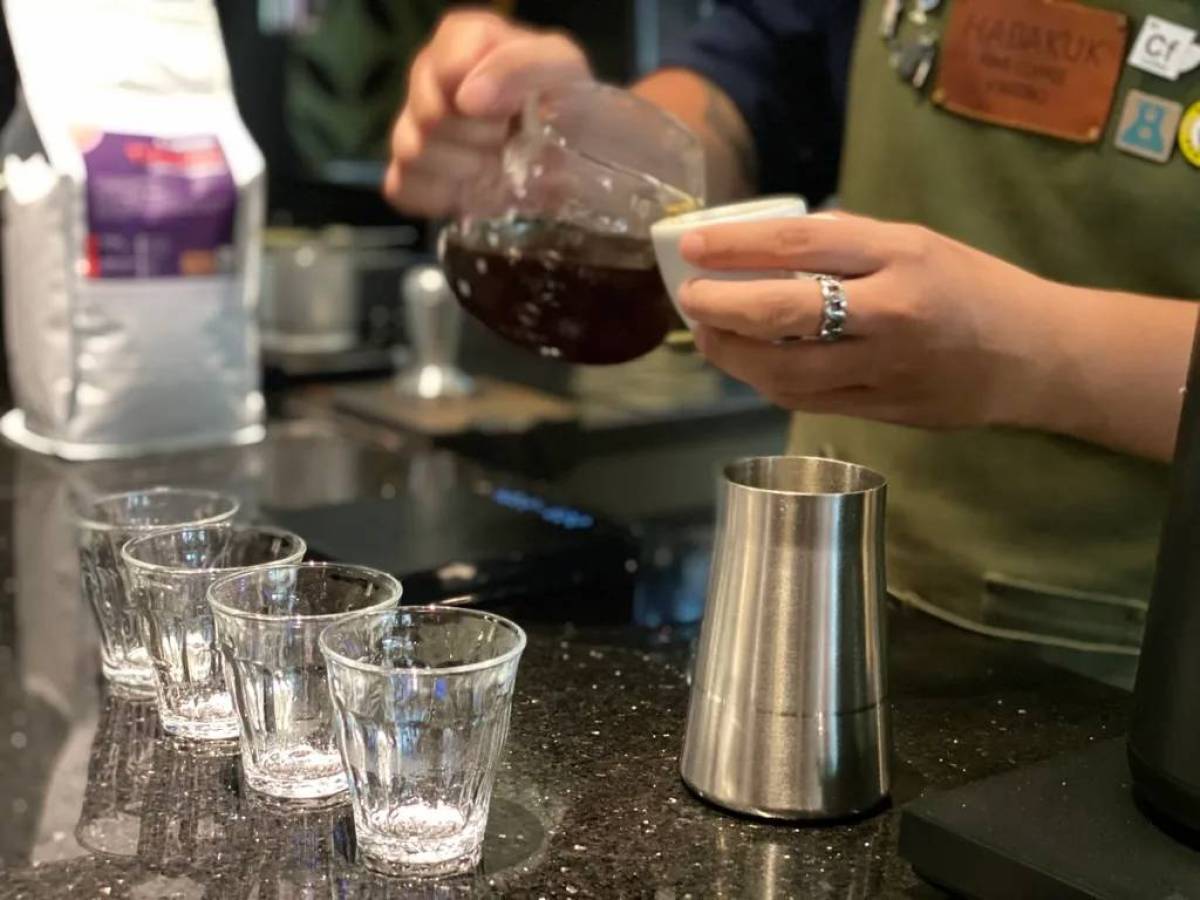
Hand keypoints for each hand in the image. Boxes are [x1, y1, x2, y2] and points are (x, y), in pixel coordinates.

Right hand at [384, 10, 591, 216]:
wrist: (583, 161)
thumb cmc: (574, 108)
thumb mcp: (565, 71)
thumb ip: (519, 66)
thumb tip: (467, 96)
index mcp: (465, 42)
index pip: (447, 61)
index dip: (477, 93)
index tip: (509, 110)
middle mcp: (431, 79)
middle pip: (427, 112)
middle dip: (478, 136)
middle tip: (508, 140)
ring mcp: (415, 129)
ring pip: (412, 150)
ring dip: (464, 168)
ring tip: (495, 165)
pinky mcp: (412, 176)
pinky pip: (402, 187)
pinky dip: (442, 196)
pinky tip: (471, 190)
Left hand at [677, 212, 1059, 429]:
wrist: (1037, 357)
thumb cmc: (974, 287)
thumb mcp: (917, 243)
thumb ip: (849, 244)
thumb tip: (769, 246)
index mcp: (902, 256)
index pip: (800, 244)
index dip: (736, 246)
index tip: (692, 247)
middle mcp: (890, 313)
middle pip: (782, 313)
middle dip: (720, 305)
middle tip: (690, 296)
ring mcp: (885, 369)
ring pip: (783, 369)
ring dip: (732, 353)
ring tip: (708, 332)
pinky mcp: (882, 411)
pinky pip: (805, 398)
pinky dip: (766, 380)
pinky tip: (749, 363)